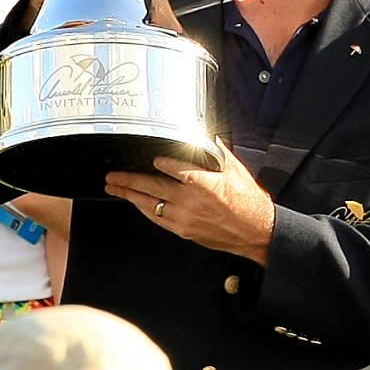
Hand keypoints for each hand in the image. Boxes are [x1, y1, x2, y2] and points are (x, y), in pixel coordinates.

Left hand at [104, 140, 275, 264]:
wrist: (256, 232)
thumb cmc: (248, 203)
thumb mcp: (237, 171)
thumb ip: (218, 153)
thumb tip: (208, 137)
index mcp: (206, 184)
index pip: (177, 170)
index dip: (162, 164)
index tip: (152, 158)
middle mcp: (192, 202)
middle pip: (154, 188)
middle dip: (129, 181)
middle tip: (113, 176)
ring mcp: (186, 218)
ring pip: (151, 205)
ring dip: (130, 195)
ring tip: (115, 188)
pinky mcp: (185, 230)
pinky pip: (158, 219)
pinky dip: (145, 210)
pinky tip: (136, 203)